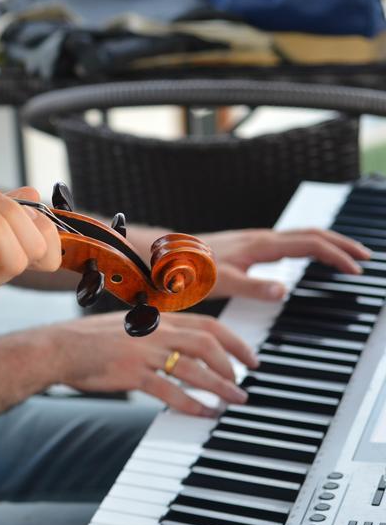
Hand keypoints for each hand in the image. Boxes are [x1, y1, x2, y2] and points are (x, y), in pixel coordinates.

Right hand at [52, 312, 255, 416]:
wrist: (57, 347)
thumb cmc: (89, 340)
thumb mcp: (128, 327)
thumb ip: (156, 334)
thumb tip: (183, 349)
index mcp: (157, 318)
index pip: (209, 325)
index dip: (235, 342)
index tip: (251, 358)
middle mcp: (155, 331)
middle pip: (208, 345)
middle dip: (232, 365)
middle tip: (244, 384)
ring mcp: (145, 352)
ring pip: (195, 369)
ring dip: (220, 387)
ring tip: (234, 401)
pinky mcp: (133, 373)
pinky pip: (171, 391)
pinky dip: (192, 404)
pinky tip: (204, 414)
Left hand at [200, 228, 370, 300]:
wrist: (159, 259)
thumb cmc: (183, 271)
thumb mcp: (218, 283)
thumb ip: (250, 286)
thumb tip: (284, 289)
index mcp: (258, 245)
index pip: (309, 243)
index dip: (336, 254)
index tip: (357, 269)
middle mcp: (258, 239)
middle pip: (311, 234)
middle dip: (341, 243)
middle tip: (367, 257)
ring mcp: (252, 242)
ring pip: (299, 236)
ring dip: (327, 244)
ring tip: (346, 256)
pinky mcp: (244, 248)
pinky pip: (286, 244)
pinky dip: (308, 248)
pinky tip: (307, 260)